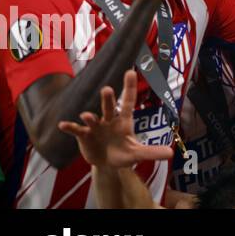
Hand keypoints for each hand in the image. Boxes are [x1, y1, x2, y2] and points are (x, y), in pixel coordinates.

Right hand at [58, 70, 173, 168]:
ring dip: (89, 117)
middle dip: (108, 99)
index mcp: (124, 120)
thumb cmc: (124, 153)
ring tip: (86, 115)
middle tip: (107, 89)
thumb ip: (152, 152)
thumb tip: (172, 154)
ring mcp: (96, 127)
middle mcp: (109, 120)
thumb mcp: (137, 154)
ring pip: (93, 118)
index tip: (130, 71)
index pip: (129, 101)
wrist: (107, 164)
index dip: (129, 87)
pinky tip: (63, 125)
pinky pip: (77, 130)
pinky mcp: (84, 136)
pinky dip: (71, 127)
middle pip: (110, 107)